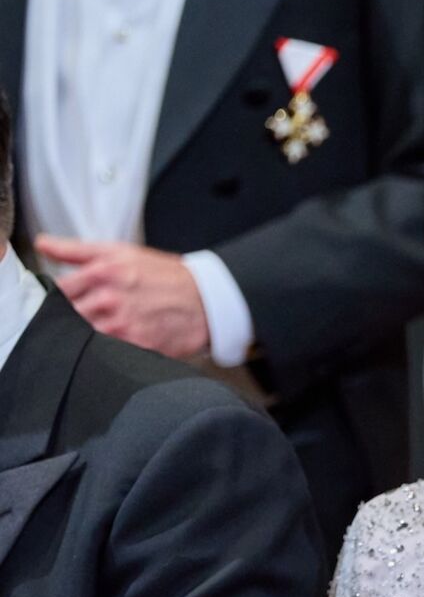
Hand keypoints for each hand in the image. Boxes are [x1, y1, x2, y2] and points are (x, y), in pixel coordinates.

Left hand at [36, 236, 210, 358]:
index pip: (56, 292)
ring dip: (84, 336)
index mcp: (102, 272)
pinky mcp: (136, 346)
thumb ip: (76, 250)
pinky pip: (105, 352)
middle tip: (86, 318)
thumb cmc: (164, 275)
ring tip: (102, 330)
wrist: (208, 299)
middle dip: (69, 319)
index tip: (63, 303)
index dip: (54, 299)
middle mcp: (109, 298)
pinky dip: (104, 350)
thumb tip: (41, 243)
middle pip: (65, 317)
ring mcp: (122, 324)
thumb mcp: (121, 252)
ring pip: (81, 337)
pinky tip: (114, 343)